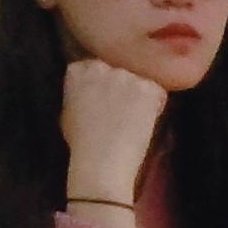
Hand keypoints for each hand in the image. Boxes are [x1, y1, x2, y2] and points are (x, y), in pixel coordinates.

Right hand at [60, 56, 166, 205]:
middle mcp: (100, 66)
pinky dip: (156, 105)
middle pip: (119, 71)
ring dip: (140, 96)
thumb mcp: (69, 110)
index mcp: (77, 70)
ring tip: (134, 120)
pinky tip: (144, 122)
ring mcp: (125, 75)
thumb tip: (91, 89)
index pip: (96, 67)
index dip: (105, 86)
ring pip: (139, 80)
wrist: (102, 161)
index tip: (107, 101)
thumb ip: (80, 92)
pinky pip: (158, 92)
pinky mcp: (147, 87)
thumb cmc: (82, 144)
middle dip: (123, 88)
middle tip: (124, 112)